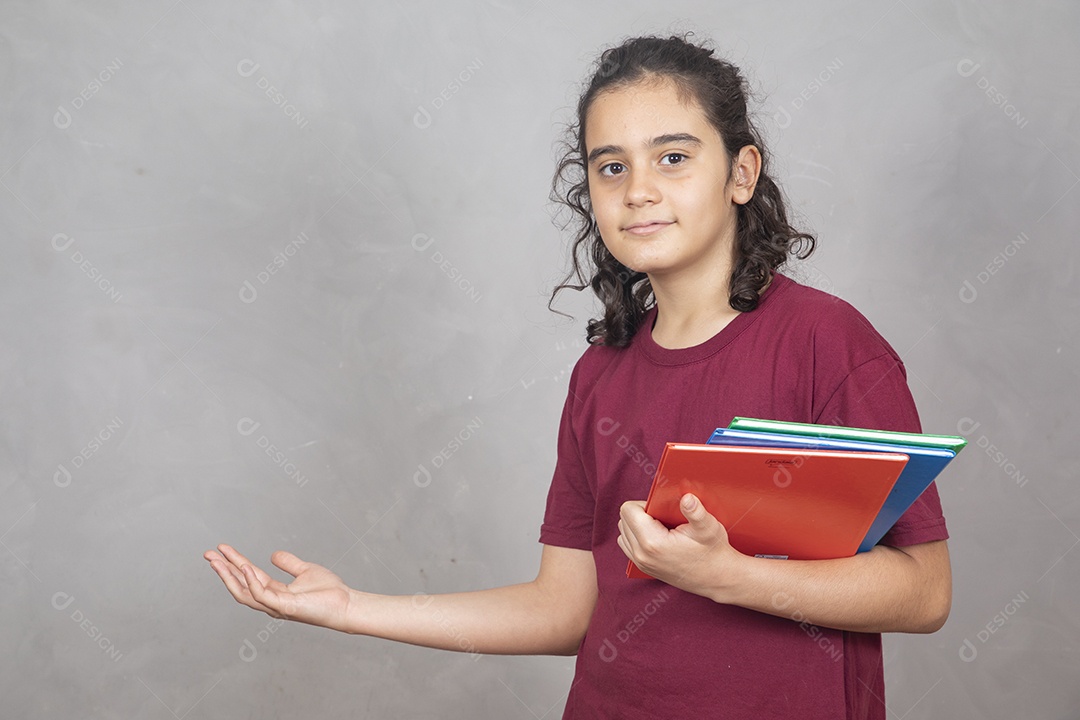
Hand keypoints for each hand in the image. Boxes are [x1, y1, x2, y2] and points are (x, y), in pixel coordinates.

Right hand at [204, 544, 355, 632]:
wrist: (346, 604)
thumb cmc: (328, 592)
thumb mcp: (305, 570)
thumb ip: (288, 563)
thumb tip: (273, 554)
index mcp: (275, 592)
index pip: (248, 576)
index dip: (233, 562)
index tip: (221, 549)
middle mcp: (271, 601)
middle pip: (240, 586)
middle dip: (223, 570)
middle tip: (208, 554)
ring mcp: (276, 606)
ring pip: (244, 593)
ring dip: (229, 576)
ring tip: (217, 561)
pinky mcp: (285, 607)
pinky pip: (262, 595)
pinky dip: (252, 581)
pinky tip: (245, 567)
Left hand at [617, 494, 747, 599]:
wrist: (717, 578)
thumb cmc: (713, 552)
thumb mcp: (708, 528)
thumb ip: (696, 512)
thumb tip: (687, 497)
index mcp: (652, 542)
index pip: (628, 510)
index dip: (644, 504)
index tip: (661, 509)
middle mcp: (641, 554)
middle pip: (623, 519)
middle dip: (640, 513)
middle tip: (663, 517)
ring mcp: (640, 563)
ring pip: (623, 532)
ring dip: (637, 525)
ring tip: (660, 527)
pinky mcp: (643, 568)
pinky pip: (627, 544)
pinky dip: (637, 536)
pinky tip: (657, 536)